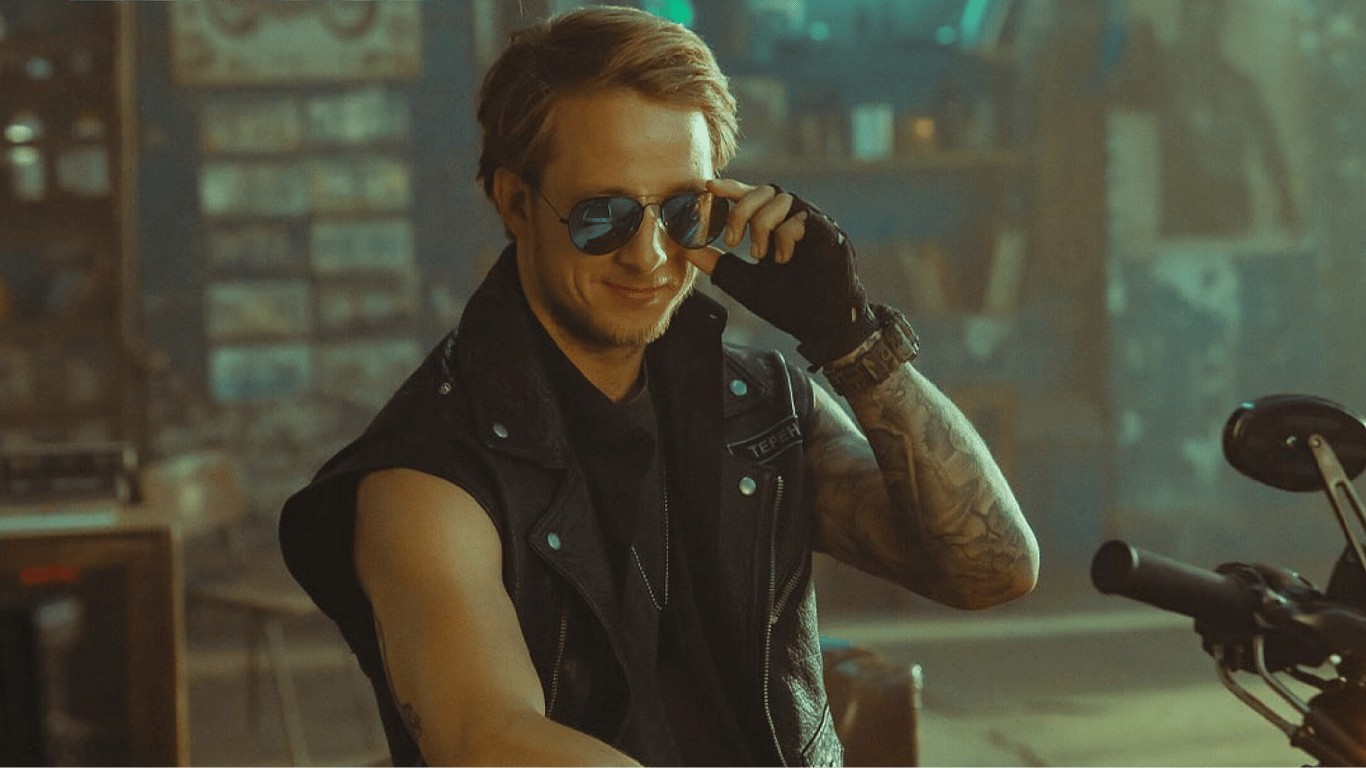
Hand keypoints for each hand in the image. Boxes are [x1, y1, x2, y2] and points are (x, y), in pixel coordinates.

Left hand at [686, 180, 878, 366]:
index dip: (729, 189)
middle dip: (740, 211)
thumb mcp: (744, 283)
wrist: (819, 325)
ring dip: (761, 225)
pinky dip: (783, 236)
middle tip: (732, 241)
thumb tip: (686, 250)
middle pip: (762, 191)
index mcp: (773, 227)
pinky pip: (800, 218)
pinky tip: (781, 259)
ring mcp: (812, 223)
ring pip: (780, 199)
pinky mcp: (828, 232)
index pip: (749, 197)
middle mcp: (792, 219)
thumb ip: (718, 265)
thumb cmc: (788, 304)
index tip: (707, 188)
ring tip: (760, 256)